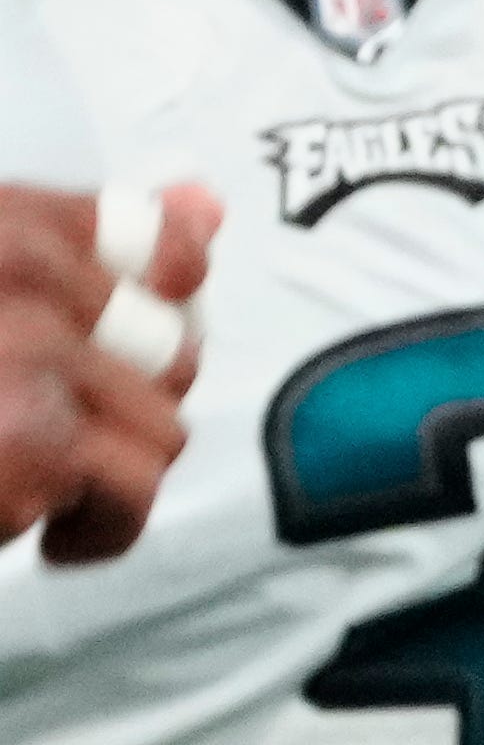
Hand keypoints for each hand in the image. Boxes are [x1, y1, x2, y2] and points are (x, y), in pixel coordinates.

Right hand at [0, 180, 217, 566]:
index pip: (135, 230)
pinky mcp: (36, 436)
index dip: (151, 296)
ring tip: (19, 488)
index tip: (111, 341)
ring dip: (102, 479)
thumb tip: (204, 209)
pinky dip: (95, 531)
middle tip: (33, 439)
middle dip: (116, 409)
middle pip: (166, 339)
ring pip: (160, 422)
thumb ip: (79, 249)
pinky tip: (31, 535)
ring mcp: (23, 345)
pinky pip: (135, 489)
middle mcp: (12, 264)